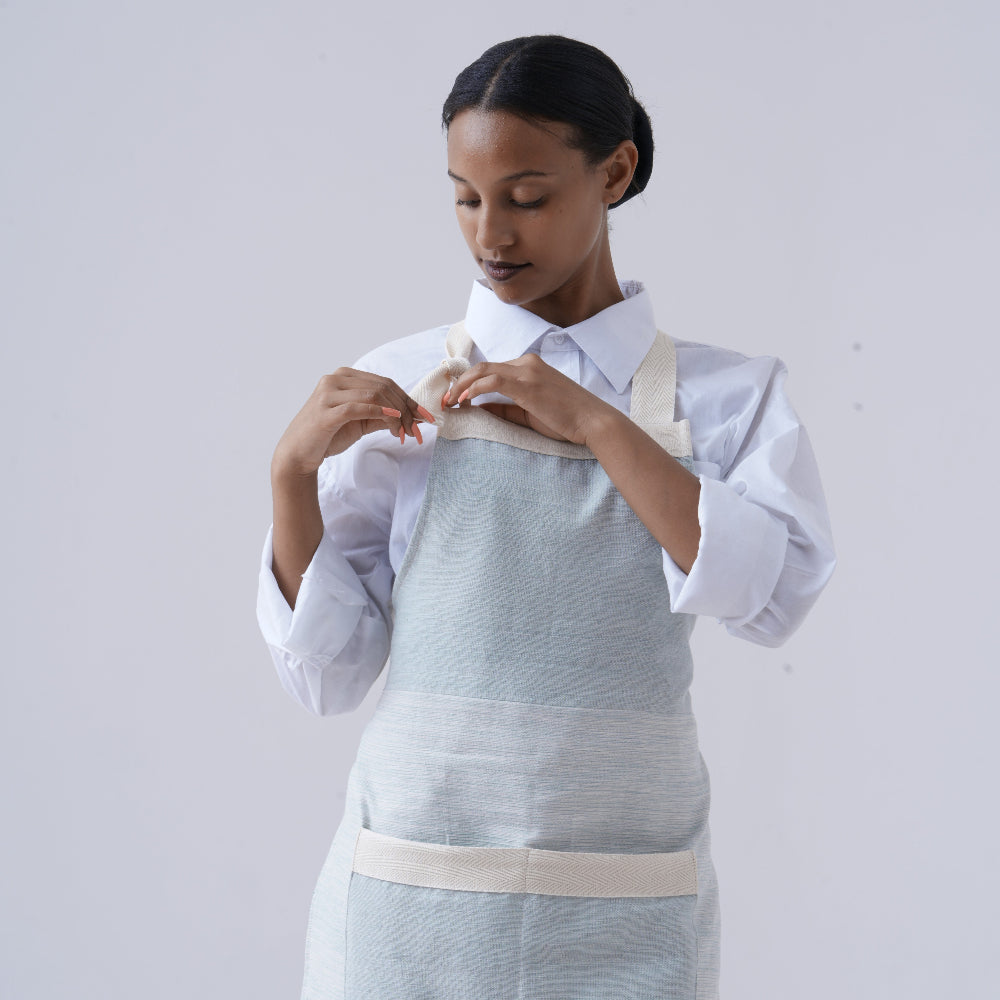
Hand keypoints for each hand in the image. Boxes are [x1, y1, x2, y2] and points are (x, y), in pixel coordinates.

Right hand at [272, 368, 434, 479]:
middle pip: (383, 387)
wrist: (298, 454)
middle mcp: (335, 379)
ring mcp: (328, 393)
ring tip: (405, 433)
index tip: (425, 417)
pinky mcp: (326, 411)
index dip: (408, 399)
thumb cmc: (328, 436)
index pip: (385, 383)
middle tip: (418, 429)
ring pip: (375, 395)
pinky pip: (359, 407)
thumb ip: (382, 415)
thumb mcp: (360, 422)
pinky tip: (394, 421)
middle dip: (406, 408)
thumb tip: (411, 416)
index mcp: (344, 377)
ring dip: (397, 415)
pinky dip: (381, 412)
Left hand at [441, 353, 612, 444]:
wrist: (593, 421)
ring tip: (451, 402)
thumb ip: (505, 408)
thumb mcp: (530, 412)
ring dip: (462, 386)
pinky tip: (465, 400)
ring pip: (484, 371)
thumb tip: (480, 408)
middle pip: (483, 367)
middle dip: (460, 383)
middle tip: (446, 401)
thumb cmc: (567, 420)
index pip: (492, 369)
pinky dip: (474, 389)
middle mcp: (527, 363)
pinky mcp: (528, 384)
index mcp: (530, 366)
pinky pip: (492, 381)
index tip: (456, 398)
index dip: (469, 383)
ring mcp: (528, 371)